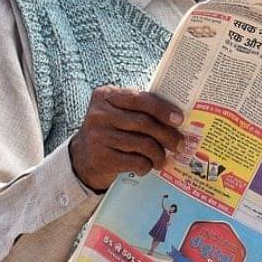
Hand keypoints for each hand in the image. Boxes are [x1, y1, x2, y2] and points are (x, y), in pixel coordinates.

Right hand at [68, 86, 183, 191]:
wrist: (83, 157)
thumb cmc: (110, 131)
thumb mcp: (117, 113)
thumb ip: (139, 110)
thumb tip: (176, 118)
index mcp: (105, 96)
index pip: (139, 98)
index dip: (162, 109)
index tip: (179, 119)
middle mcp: (99, 114)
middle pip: (144, 122)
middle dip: (167, 135)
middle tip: (179, 144)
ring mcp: (98, 136)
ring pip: (143, 144)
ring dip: (159, 154)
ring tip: (163, 159)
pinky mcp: (101, 158)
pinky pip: (135, 161)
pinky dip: (146, 165)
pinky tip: (147, 166)